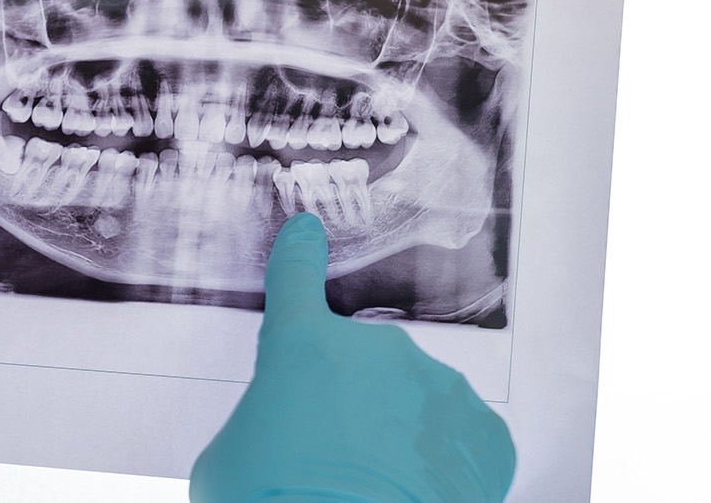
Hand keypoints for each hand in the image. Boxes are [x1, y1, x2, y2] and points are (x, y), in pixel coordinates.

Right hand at [191, 213, 515, 501]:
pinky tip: (417, 496)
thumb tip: (272, 440)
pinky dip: (442, 470)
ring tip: (372, 490)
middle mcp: (377, 352)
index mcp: (303, 346)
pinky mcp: (483, 435)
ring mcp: (438, 388)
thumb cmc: (273, 501)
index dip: (298, 255)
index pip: (294, 280)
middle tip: (325, 460)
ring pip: (415, 405)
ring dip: (398, 439)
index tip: (307, 233)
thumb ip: (258, 426)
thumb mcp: (227, 460)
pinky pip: (460, 443)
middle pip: (360, 368)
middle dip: (347, 407)